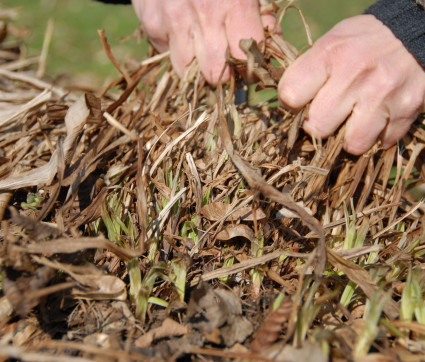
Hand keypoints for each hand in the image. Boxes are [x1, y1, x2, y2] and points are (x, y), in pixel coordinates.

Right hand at [131, 0, 274, 83]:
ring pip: (187, 71)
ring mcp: (174, 21)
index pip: (245, 58)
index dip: (248, 66)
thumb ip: (259, 11)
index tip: (247, 64)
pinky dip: (177, 48)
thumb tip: (271, 39)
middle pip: (215, 73)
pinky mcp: (152, 25)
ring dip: (196, 65)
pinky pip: (168, 54)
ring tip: (201, 46)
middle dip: (222, 72)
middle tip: (223, 58)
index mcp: (235, 3)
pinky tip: (181, 28)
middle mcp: (203, 15)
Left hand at [278, 15, 424, 154]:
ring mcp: (382, 95)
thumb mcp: (330, 43)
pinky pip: (382, 143)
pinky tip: (377, 119)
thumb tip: (288, 106)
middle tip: (327, 116)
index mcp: (330, 54)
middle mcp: (354, 75)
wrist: (414, 31)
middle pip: (317, 128)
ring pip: (352, 144)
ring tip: (353, 122)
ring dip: (350, 138)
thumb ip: (307, 72)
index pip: (290, 96)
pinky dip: (377, 137)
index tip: (301, 103)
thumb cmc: (362, 42)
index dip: (292, 105)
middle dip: (319, 126)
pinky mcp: (406, 109)